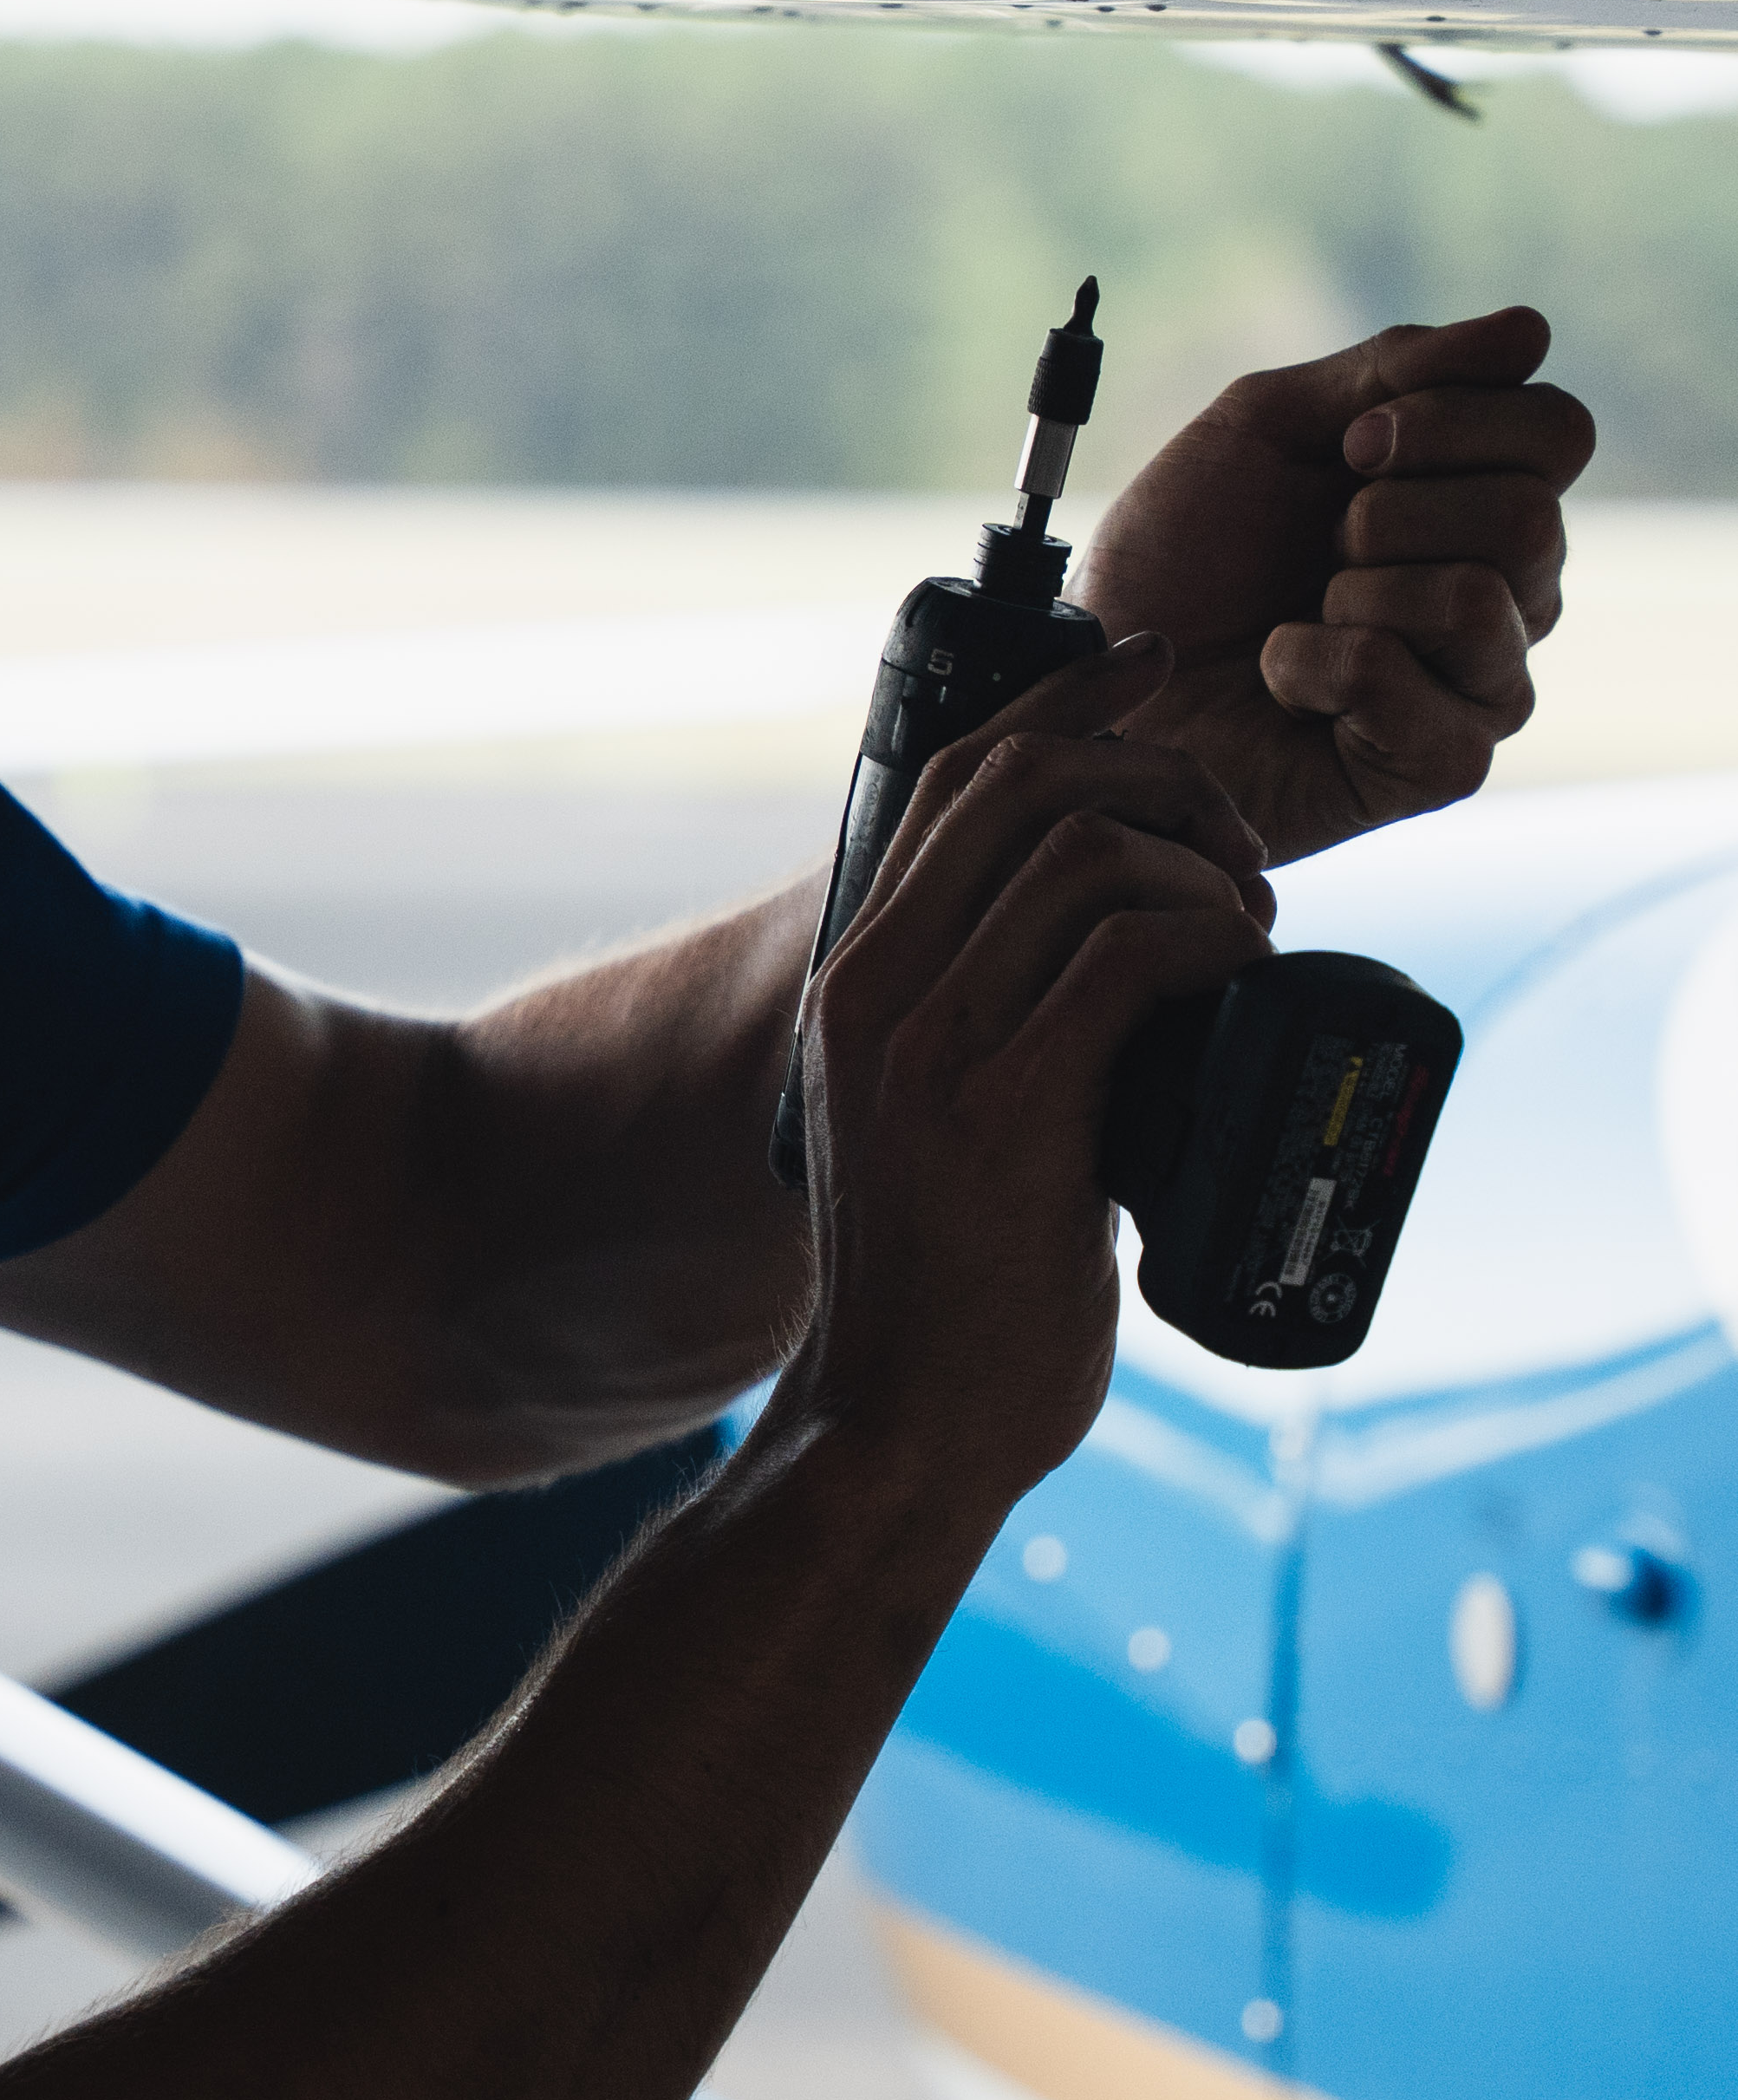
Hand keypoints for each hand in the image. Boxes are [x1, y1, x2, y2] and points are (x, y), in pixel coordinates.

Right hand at [786, 638, 1272, 1491]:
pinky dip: (1207, 940)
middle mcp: (874, 993)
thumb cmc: (944, 1292)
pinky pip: (1123, 952)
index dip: (1065, 703)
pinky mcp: (1000, 1108)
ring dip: (1202, 870)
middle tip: (1233, 859)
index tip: (1155, 671)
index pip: (956, 780)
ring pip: (1085, 854)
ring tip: (1244, 938)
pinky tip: (1236, 979)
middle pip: (1027, 785)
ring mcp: (928, 1048)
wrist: (899, 1428)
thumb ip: (990, 1034)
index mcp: (855, 984)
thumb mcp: (934, 1125)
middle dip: (1162, 781)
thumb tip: (1120, 965)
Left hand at [1071, 307, 1591, 866]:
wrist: (1098, 672)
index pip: (1556, 433)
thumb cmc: (1177, 557)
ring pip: (1481, 598)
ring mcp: (1478, 684)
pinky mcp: (1437, 764)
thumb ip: (1393, 369)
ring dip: (1357, 588)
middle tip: (1318, 540)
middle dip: (1392, 511)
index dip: (1455, 418)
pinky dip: (1317, 663)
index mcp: (1475, 501)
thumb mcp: (1265, 426)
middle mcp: (1504, 593)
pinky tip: (1282, 674)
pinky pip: (1408, 682)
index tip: (1352, 443)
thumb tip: (1529, 330)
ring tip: (1299, 612)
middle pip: (1532, 517)